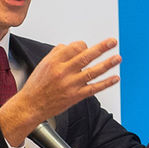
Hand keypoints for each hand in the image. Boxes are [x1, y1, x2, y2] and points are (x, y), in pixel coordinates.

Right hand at [0, 38, 120, 145]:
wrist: (31, 105)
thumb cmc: (37, 86)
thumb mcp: (43, 64)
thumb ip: (57, 53)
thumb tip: (71, 46)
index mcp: (55, 61)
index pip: (75, 47)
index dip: (83, 45)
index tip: (87, 46)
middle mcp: (63, 72)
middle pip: (86, 56)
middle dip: (102, 48)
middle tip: (112, 42)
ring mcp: (71, 84)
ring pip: (92, 71)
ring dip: (107, 64)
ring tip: (117, 57)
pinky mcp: (76, 96)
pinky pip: (94, 88)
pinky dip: (106, 83)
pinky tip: (115, 78)